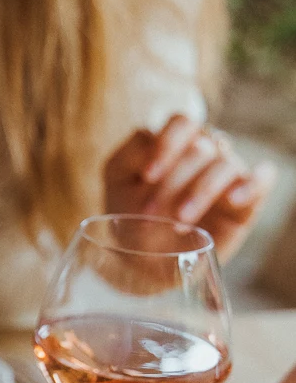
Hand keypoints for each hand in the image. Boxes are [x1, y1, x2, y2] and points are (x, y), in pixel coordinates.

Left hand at [104, 114, 275, 260]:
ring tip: (179, 222)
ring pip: (225, 165)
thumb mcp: (120, 181)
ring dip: (201, 192)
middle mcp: (205, 152)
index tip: (147, 177)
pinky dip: (251, 186)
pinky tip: (232, 200)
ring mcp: (226, 173)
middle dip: (172, 183)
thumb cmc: (130, 213)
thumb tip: (160, 143)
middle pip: (200, 148)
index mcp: (173, 141)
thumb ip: (133, 154)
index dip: (167, 145)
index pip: (183, 124)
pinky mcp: (245, 199)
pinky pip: (262, 179)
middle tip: (150, 214)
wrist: (144, 259)